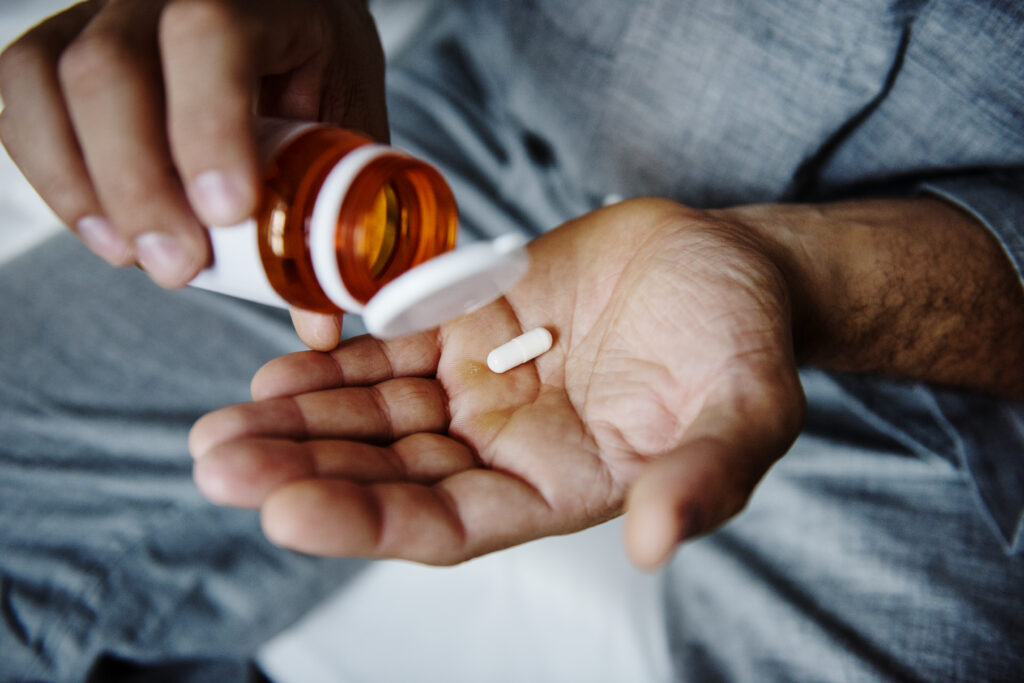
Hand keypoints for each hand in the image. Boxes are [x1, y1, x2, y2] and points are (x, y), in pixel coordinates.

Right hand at [0, 0, 385, 286]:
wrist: (284, 14)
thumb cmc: (316, 67)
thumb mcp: (347, 123)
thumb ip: (339, 207)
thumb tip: (320, 322)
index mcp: (255, 0)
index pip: (211, 34)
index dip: (208, 126)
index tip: (228, 214)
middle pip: (111, 68)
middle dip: (138, 184)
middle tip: (178, 268)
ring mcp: (101, 12)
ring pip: (47, 81)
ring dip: (81, 187)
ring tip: (134, 257)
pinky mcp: (59, 45)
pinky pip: (20, 100)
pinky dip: (51, 174)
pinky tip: (100, 229)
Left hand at [190, 199, 805, 568]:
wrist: (729, 266)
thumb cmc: (744, 345)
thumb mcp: (746, 414)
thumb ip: (703, 479)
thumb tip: (656, 541)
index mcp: (561, 489)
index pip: (449, 525)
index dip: (370, 521)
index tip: (287, 512)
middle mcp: (507, 449)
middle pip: (390, 472)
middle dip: (305, 471)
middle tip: (220, 464)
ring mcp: (483, 388)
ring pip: (376, 415)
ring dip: (301, 422)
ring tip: (224, 427)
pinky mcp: (472, 326)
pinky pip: (391, 350)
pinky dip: (337, 362)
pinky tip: (278, 374)